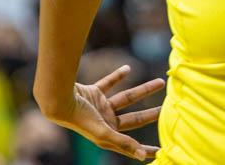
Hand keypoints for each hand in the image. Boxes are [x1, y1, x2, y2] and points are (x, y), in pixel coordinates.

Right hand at [44, 64, 164, 160]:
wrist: (58, 100)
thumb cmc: (80, 119)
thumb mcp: (104, 132)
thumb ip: (123, 143)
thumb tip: (142, 156)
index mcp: (108, 135)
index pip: (131, 144)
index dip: (144, 150)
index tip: (161, 151)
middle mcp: (106, 122)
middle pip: (134, 119)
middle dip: (150, 115)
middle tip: (165, 109)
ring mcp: (100, 107)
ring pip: (127, 97)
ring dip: (143, 90)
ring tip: (160, 83)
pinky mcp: (94, 93)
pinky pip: (109, 83)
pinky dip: (118, 76)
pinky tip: (128, 69)